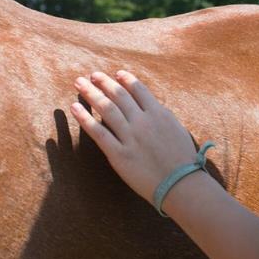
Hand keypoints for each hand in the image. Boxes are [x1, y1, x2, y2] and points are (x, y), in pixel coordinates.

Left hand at [70, 70, 199, 204]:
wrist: (182, 184)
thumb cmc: (183, 160)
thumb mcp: (177, 129)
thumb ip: (161, 116)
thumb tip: (150, 107)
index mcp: (159, 113)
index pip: (138, 89)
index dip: (126, 79)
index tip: (116, 73)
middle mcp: (143, 122)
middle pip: (119, 95)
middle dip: (104, 82)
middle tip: (92, 75)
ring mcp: (130, 137)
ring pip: (106, 109)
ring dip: (91, 93)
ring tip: (80, 83)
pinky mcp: (119, 155)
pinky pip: (98, 133)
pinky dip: (85, 118)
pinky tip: (75, 108)